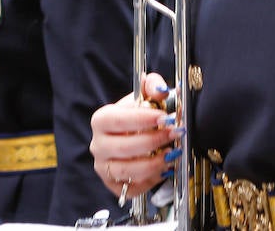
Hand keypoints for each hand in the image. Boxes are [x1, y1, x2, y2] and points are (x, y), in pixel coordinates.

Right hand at [89, 73, 181, 199]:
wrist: (134, 134)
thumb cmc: (139, 114)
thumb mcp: (146, 94)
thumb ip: (153, 86)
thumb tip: (160, 90)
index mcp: (102, 120)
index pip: (118, 120)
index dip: (142, 119)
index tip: (165, 117)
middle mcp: (99, 145)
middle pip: (124, 147)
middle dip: (155, 141)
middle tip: (175, 134)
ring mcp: (104, 167)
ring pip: (128, 170)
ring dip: (155, 163)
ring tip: (173, 153)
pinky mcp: (114, 184)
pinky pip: (133, 188)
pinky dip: (151, 180)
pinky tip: (164, 168)